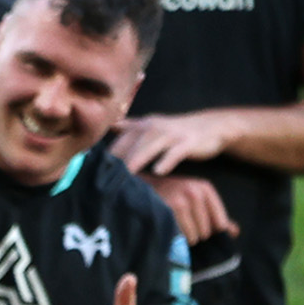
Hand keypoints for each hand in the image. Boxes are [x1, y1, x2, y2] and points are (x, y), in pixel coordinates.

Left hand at [113, 116, 243, 200]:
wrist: (212, 126)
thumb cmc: (177, 131)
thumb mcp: (152, 126)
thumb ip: (130, 127)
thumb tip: (109, 126)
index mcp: (144, 125)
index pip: (120, 139)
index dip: (107, 153)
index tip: (91, 169)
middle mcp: (154, 127)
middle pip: (131, 143)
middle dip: (117, 159)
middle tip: (102, 178)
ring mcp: (171, 134)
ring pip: (149, 147)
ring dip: (136, 161)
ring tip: (124, 177)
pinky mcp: (188, 142)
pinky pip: (175, 152)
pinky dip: (166, 161)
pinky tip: (158, 172)